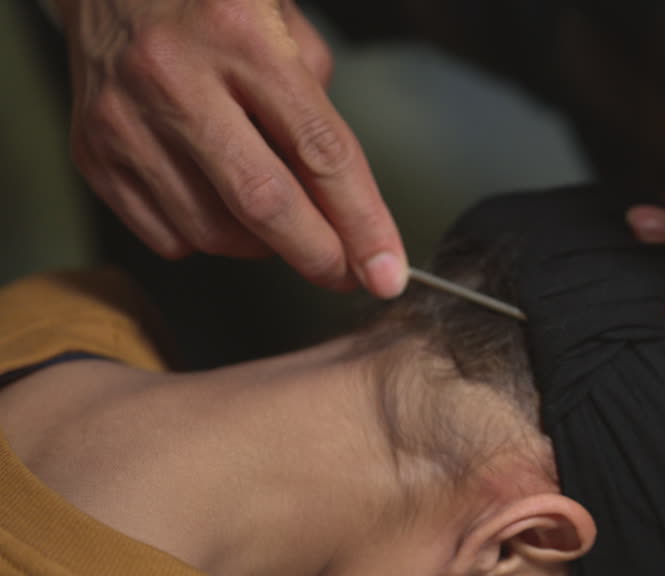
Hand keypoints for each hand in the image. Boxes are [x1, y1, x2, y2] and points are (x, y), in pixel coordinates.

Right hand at [54, 0, 406, 296]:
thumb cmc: (214, 6)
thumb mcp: (286, 30)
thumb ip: (318, 114)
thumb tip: (345, 211)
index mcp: (240, 37)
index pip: (320, 150)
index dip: (362, 221)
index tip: (387, 270)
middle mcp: (174, 77)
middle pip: (263, 202)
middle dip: (317, 255)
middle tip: (347, 274)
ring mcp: (123, 119)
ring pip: (213, 231)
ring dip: (264, 246)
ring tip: (280, 219)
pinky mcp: (91, 152)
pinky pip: (168, 234)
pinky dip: (209, 238)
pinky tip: (221, 204)